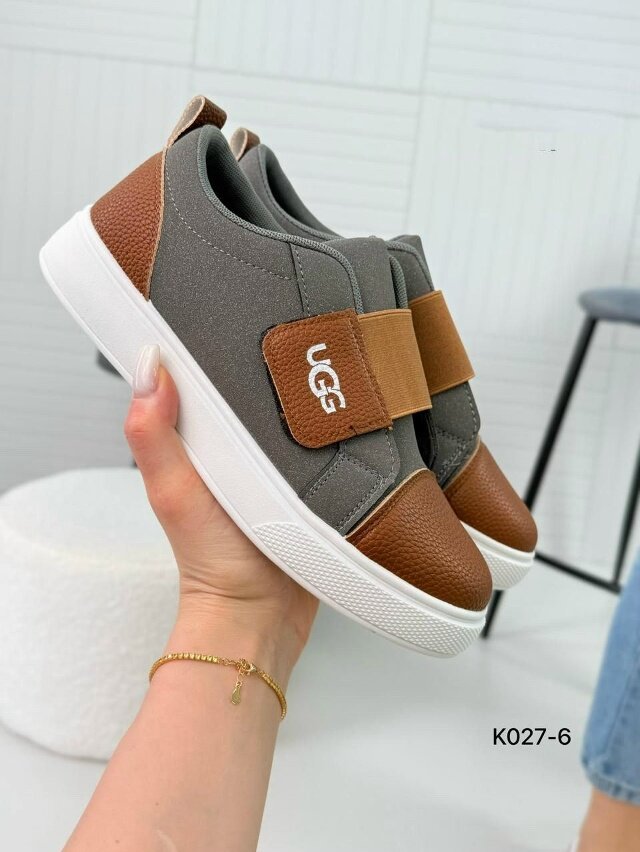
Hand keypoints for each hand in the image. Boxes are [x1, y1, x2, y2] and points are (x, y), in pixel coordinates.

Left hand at [124, 345, 317, 675]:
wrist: (264, 616)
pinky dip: (331, 425)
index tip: (225, 304)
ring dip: (308, 390)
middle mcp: (239, 445)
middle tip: (295, 320)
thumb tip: (147, 369)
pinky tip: (347, 407)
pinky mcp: (312, 477)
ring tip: (328, 354)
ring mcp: (277, 461)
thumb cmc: (216, 563)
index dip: (207, 339)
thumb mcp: (176, 493)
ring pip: (293, 409)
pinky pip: (322, 440)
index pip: (200, 374)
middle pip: (253, 385)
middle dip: (270, 357)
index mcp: (201, 439)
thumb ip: (155, 437)